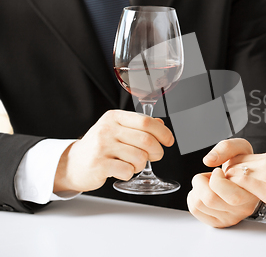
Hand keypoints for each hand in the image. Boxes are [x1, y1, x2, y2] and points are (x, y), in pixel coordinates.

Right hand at [53, 110, 173, 192]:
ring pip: (139, 157)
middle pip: (146, 140)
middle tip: (155, 156)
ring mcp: (102, 147)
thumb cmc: (99, 147)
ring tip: (133, 164)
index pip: (146, 121)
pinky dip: (130, 173)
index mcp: (114, 117)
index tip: (169, 141)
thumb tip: (161, 124)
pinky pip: (128, 171)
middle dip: (157, 151)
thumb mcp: (117, 130)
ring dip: (142, 164)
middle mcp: (107, 129)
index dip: (163, 132)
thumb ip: (138, 126)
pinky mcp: (99, 164)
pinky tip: (121, 170)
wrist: (72, 163)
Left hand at [187, 138, 259, 227]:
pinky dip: (193, 197)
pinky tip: (205, 192)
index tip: (219, 171)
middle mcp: (244, 208)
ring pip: (199, 205)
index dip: (216, 178)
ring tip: (209, 183)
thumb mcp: (240, 147)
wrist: (246, 177)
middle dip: (202, 181)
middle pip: (209, 199)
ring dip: (198, 188)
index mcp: (252, 191)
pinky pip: (195, 210)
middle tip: (210, 175)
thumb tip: (209, 160)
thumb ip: (226, 148)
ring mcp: (232, 217)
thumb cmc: (243, 164)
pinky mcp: (220, 222)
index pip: (227, 192)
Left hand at [224, 151, 265, 221]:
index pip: (241, 158)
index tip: (232, 183)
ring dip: (228, 187)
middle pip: (233, 163)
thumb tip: (262, 185)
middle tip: (229, 193)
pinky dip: (233, 193)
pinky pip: (238, 184)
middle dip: (227, 178)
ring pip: (232, 172)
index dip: (233, 171)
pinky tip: (238, 203)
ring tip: (234, 201)